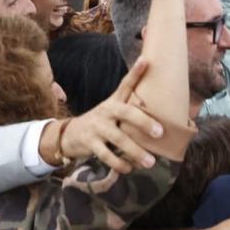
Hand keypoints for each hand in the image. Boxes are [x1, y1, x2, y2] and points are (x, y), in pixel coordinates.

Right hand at [60, 58, 166, 173]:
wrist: (70, 134)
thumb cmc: (101, 123)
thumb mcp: (112, 110)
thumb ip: (130, 108)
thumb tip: (158, 113)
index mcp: (114, 102)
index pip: (125, 85)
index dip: (135, 73)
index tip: (145, 61)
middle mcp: (106, 112)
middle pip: (126, 113)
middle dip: (144, 122)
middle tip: (160, 132)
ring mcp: (97, 128)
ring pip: (118, 140)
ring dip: (135, 152)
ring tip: (150, 162)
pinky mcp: (90, 143)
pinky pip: (107, 156)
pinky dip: (120, 164)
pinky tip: (129, 169)